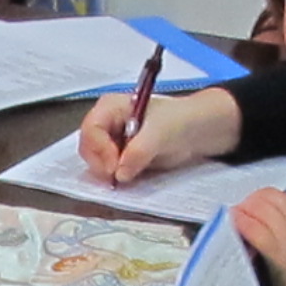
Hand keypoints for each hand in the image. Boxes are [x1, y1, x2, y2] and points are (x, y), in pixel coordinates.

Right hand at [75, 83, 237, 184]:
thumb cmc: (179, 121)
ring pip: (95, 162)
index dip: (99, 149)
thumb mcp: (160, 132)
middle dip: (100, 164)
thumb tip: (120, 173)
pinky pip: (108, 171)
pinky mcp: (118, 157)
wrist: (197, 131)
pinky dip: (114, 177)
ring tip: (126, 176)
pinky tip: (128, 177)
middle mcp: (106, 123)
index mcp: (111, 107)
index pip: (91, 128)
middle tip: (116, 178)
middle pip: (88, 147)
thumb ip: (139, 151)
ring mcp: (111, 141)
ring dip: (106, 173)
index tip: (113, 167)